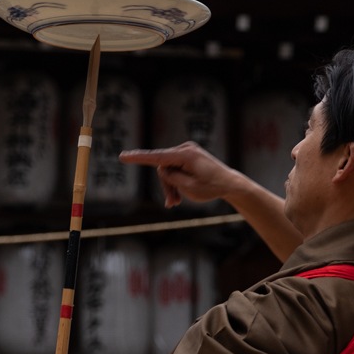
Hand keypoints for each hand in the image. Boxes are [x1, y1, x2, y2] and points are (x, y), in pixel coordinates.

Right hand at [118, 142, 248, 208]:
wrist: (230, 184)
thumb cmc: (212, 187)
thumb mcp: (188, 187)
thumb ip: (171, 177)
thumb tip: (162, 169)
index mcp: (185, 155)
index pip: (156, 157)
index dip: (138, 158)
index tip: (123, 156)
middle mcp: (185, 149)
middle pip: (163, 167)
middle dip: (166, 185)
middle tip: (172, 204)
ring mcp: (188, 151)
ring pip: (168, 169)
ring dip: (171, 185)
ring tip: (176, 203)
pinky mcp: (189, 156)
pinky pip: (175, 168)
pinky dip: (176, 180)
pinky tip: (179, 195)